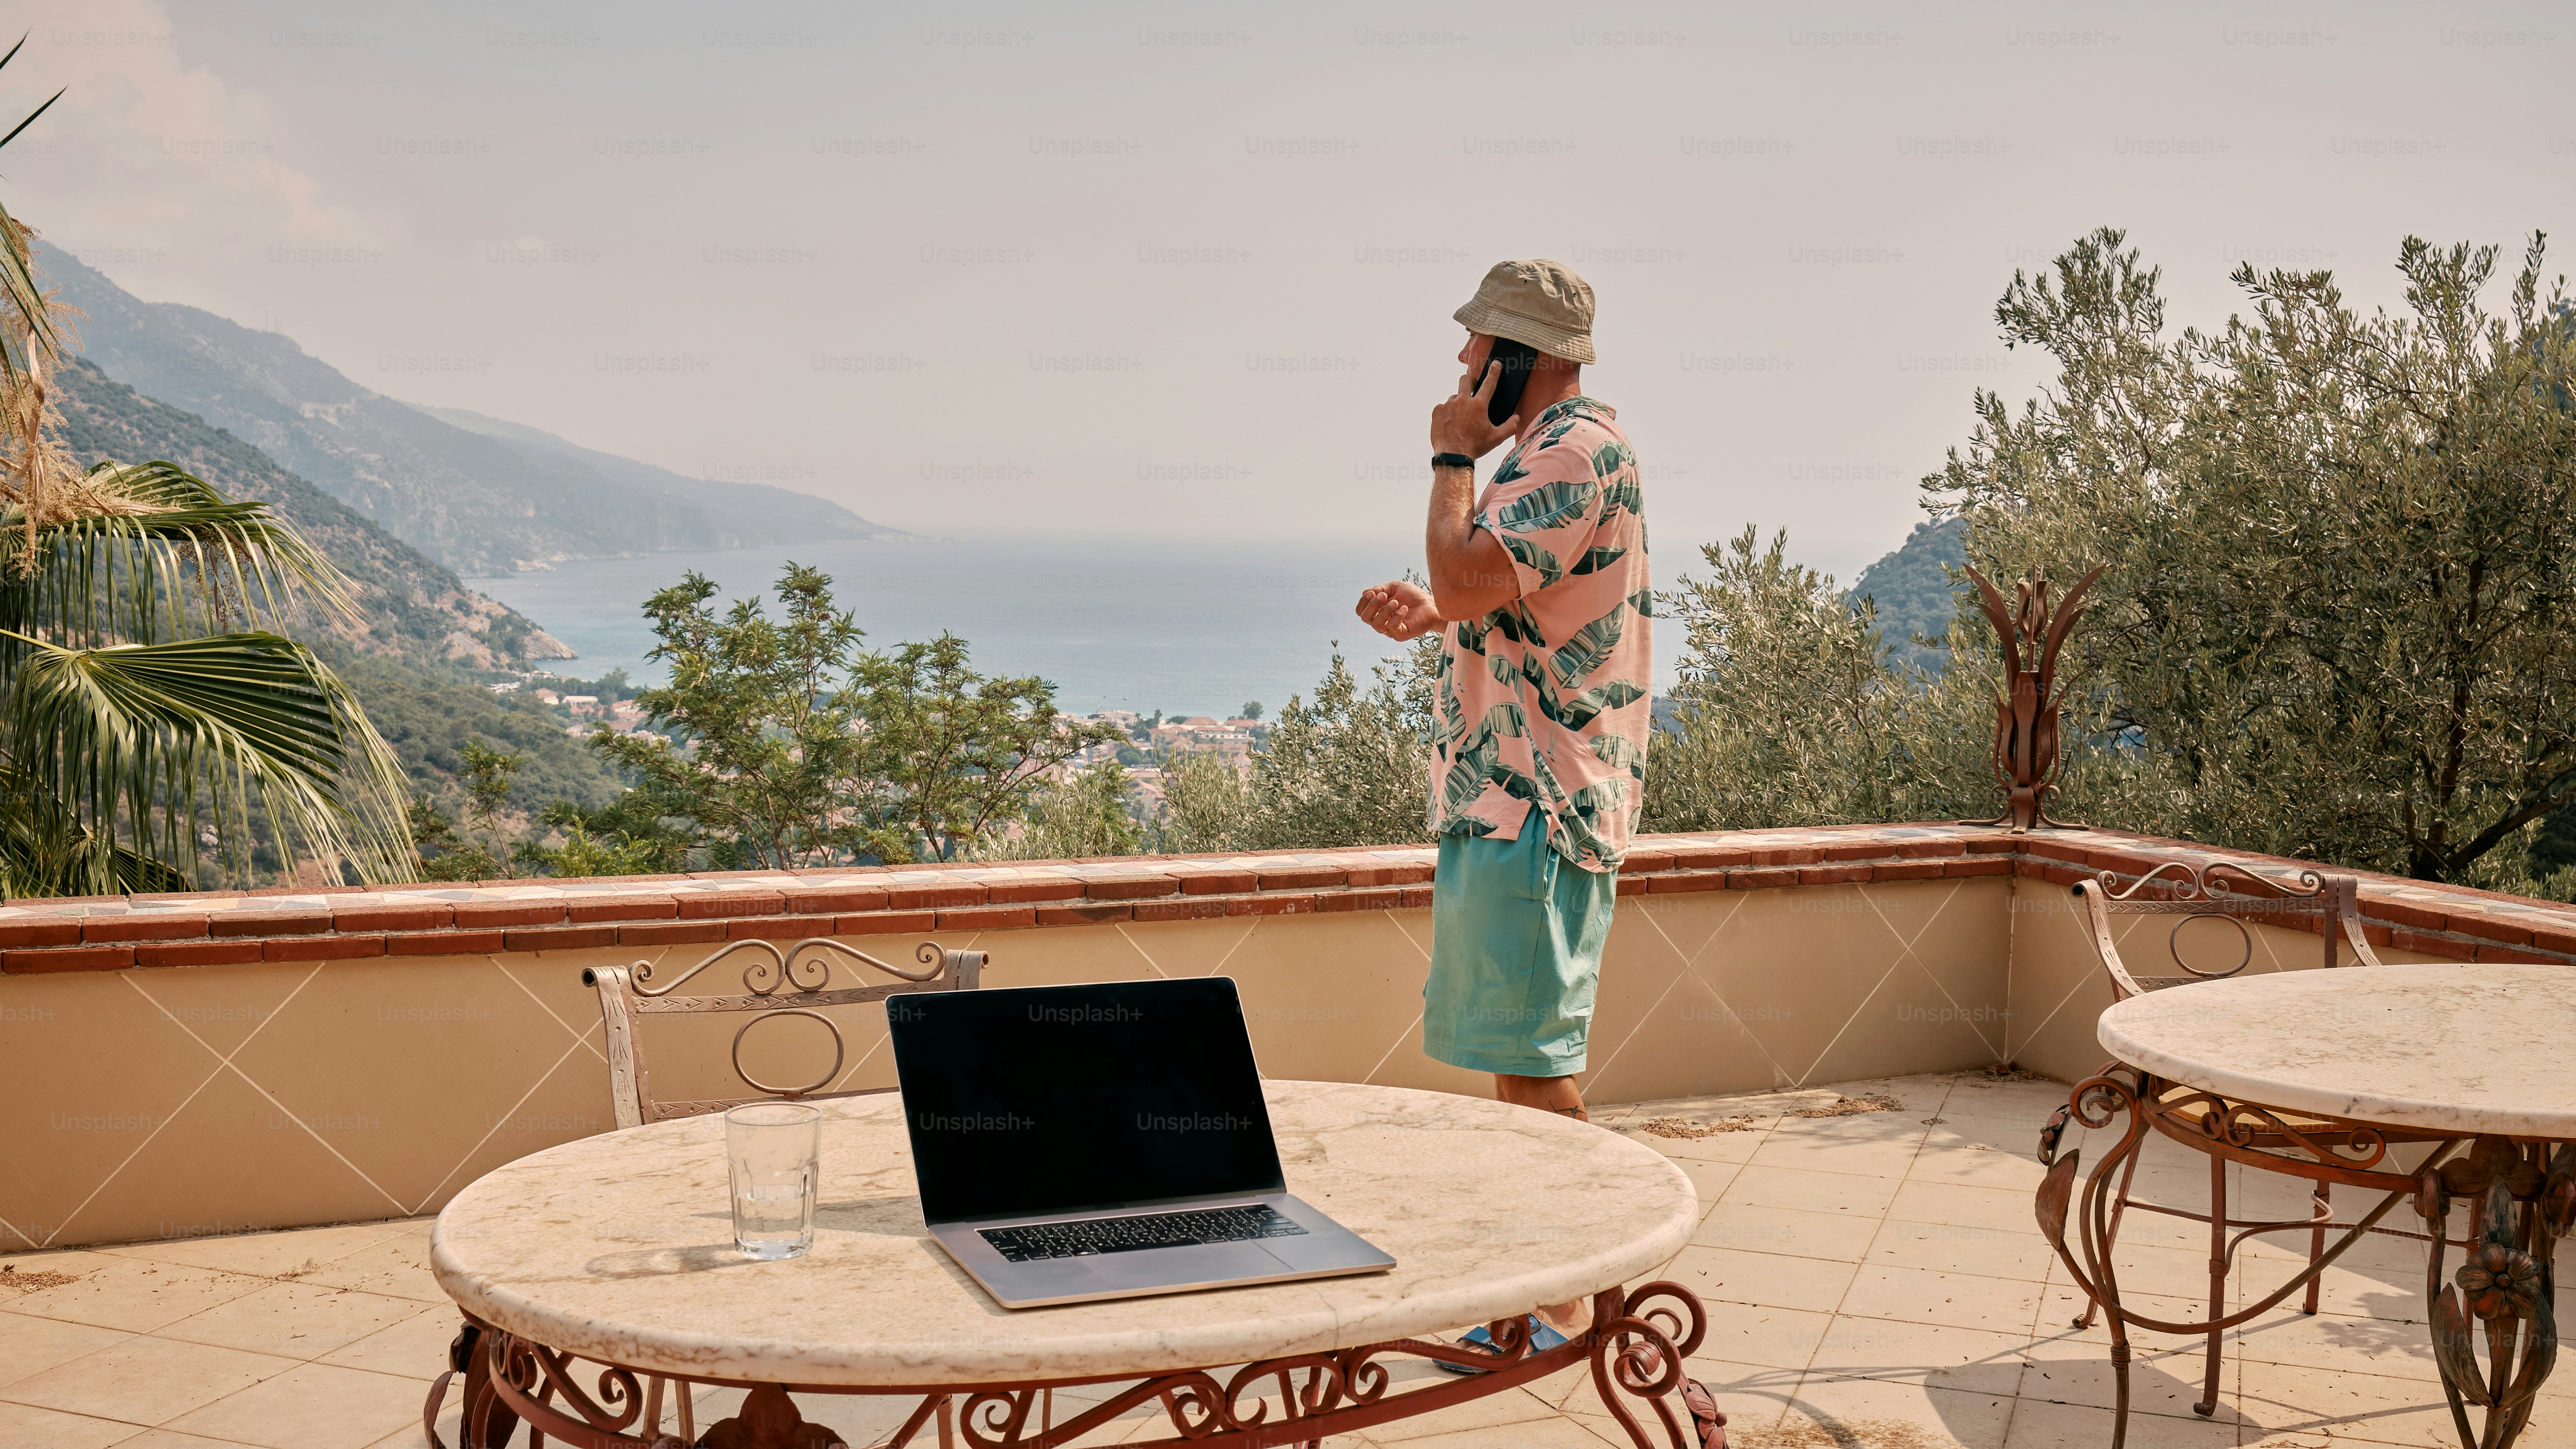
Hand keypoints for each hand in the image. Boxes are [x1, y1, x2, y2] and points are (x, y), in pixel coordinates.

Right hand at [1354, 580, 1442, 641]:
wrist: (1431, 604)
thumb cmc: (1413, 596)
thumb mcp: (1394, 587)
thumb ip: (1379, 589)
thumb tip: (1365, 593)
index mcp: (1378, 611)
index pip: (1361, 611)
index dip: (1363, 602)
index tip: (1372, 592)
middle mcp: (1382, 621)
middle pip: (1365, 618)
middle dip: (1372, 605)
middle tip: (1384, 595)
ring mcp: (1390, 630)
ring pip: (1377, 624)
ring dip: (1384, 610)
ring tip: (1396, 602)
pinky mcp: (1400, 635)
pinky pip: (1392, 628)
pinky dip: (1397, 616)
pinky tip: (1405, 608)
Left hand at [1430, 341, 1522, 456]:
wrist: (1453, 456)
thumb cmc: (1475, 447)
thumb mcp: (1496, 438)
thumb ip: (1510, 426)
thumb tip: (1516, 418)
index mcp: (1479, 405)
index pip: (1489, 383)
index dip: (1494, 372)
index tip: (1496, 364)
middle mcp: (1463, 400)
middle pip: (1466, 380)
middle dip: (1470, 379)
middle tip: (1472, 386)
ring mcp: (1448, 405)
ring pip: (1454, 397)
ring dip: (1458, 403)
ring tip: (1459, 419)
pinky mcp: (1437, 411)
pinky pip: (1443, 407)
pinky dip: (1447, 413)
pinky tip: (1450, 424)